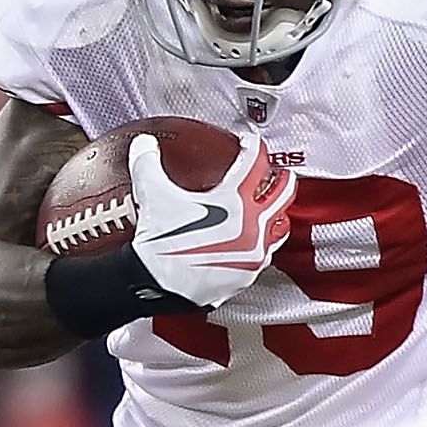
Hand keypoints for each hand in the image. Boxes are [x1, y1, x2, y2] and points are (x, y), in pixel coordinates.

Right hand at [127, 128, 295, 307]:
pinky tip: (253, 241)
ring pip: (280, 225)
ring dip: (277, 213)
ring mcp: (253, 250)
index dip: (253, 146)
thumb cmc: (159, 242)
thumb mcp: (151, 193)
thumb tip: (144, 145)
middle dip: (282, 178)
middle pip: (282, 192)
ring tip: (272, 208)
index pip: (254, 162)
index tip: (250, 142)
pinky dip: (262, 244)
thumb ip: (148, 162)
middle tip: (278, 172)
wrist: (158, 284)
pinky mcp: (248, 272)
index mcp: (233, 200)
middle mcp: (251, 223)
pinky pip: (265, 254)